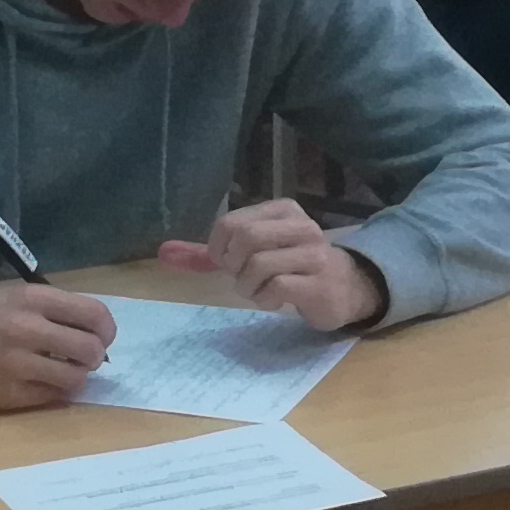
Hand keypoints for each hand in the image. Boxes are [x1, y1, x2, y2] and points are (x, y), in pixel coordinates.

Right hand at [0, 282, 117, 408]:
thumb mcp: (8, 295)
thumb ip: (47, 307)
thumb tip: (89, 326)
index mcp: (31, 299)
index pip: (94, 314)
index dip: (106, 329)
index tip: (102, 336)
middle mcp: (28, 329)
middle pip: (91, 349)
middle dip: (95, 356)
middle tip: (84, 358)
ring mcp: (18, 364)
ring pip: (76, 377)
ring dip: (76, 376)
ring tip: (63, 372)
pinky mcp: (8, 394)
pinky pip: (51, 397)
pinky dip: (53, 391)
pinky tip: (41, 383)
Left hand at [161, 200, 388, 332]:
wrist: (346, 287)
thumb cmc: (293, 267)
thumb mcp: (254, 251)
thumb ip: (211, 252)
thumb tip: (164, 253)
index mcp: (283, 210)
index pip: (231, 223)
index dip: (218, 249)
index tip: (228, 263)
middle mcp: (301, 226)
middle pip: (245, 238)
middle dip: (234, 266)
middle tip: (243, 277)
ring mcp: (314, 254)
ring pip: (258, 265)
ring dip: (249, 287)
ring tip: (260, 290)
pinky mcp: (319, 283)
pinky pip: (277, 287)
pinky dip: (266, 299)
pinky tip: (276, 299)